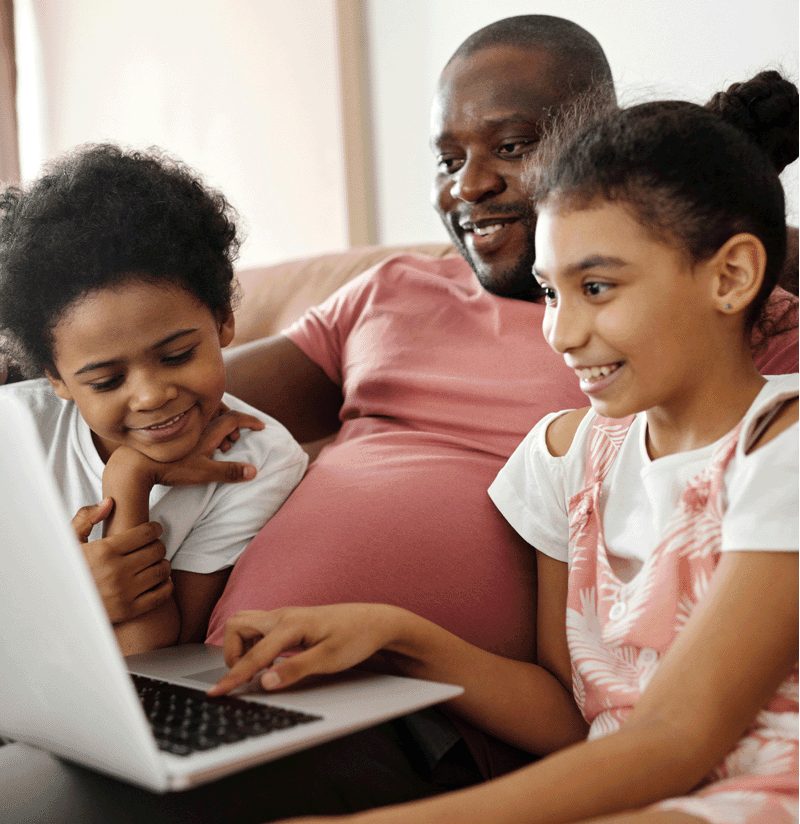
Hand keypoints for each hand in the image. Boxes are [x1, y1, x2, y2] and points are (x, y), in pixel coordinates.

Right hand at [72, 498, 172, 623]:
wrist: (59, 607)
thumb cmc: (67, 569)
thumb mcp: (69, 542)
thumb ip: (86, 518)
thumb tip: (110, 502)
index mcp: (104, 551)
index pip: (146, 533)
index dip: (155, 528)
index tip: (155, 529)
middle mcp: (116, 572)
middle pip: (157, 550)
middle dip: (159, 545)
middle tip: (154, 545)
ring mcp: (124, 593)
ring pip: (162, 570)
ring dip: (163, 563)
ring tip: (156, 561)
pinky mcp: (130, 610)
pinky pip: (162, 594)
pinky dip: (167, 584)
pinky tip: (160, 579)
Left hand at [107, 408, 265, 487]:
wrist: (134, 465)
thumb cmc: (170, 468)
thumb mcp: (204, 472)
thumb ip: (229, 471)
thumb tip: (254, 470)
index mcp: (208, 429)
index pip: (235, 418)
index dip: (250, 421)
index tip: (261, 426)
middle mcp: (197, 423)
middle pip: (223, 415)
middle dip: (236, 427)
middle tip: (236, 442)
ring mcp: (184, 426)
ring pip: (209, 420)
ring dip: (221, 430)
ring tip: (221, 447)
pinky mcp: (172, 433)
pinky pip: (197, 425)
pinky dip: (207, 432)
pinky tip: (201, 447)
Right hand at [208, 604, 399, 695]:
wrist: (376, 622)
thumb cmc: (356, 637)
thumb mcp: (329, 660)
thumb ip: (294, 670)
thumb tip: (265, 683)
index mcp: (290, 624)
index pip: (253, 655)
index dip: (232, 677)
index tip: (216, 692)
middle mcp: (284, 615)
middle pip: (237, 625)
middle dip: (232, 652)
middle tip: (247, 676)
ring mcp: (286, 615)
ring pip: (246, 623)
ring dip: (242, 646)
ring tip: (259, 669)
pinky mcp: (290, 620)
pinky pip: (259, 627)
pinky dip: (254, 643)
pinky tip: (271, 660)